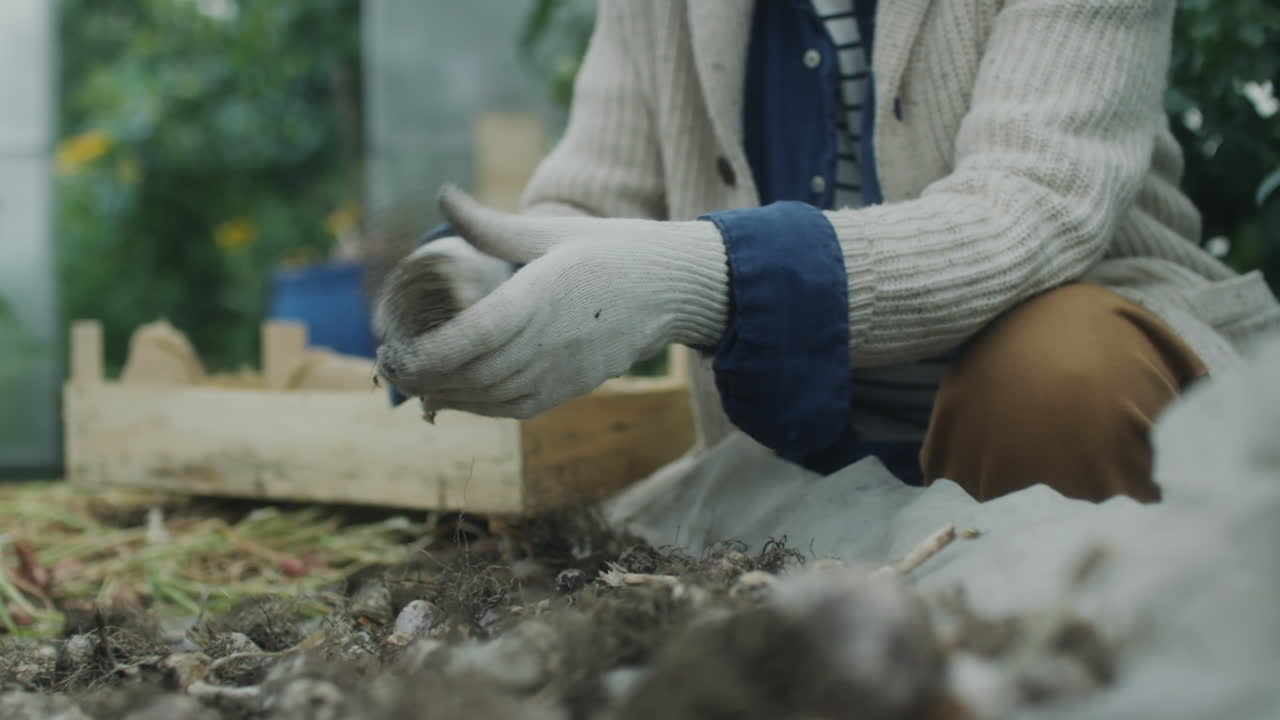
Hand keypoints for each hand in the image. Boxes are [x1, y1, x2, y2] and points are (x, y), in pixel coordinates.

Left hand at [374, 186, 727, 418]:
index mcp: (543, 297)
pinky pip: (515, 407)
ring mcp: (563, 370)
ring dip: (445, 393)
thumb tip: (443, 195)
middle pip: (474, 374)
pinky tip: (452, 394)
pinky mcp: (571, 387)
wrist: (673, 289)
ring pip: (490, 396)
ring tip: (411, 380)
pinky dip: (478, 406)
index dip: (428, 353)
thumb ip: (490, 226)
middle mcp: (552, 341)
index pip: (474, 337)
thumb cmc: (612, 251)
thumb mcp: (552, 230)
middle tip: (388, 364)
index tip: (393, 349)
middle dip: (423, 375)